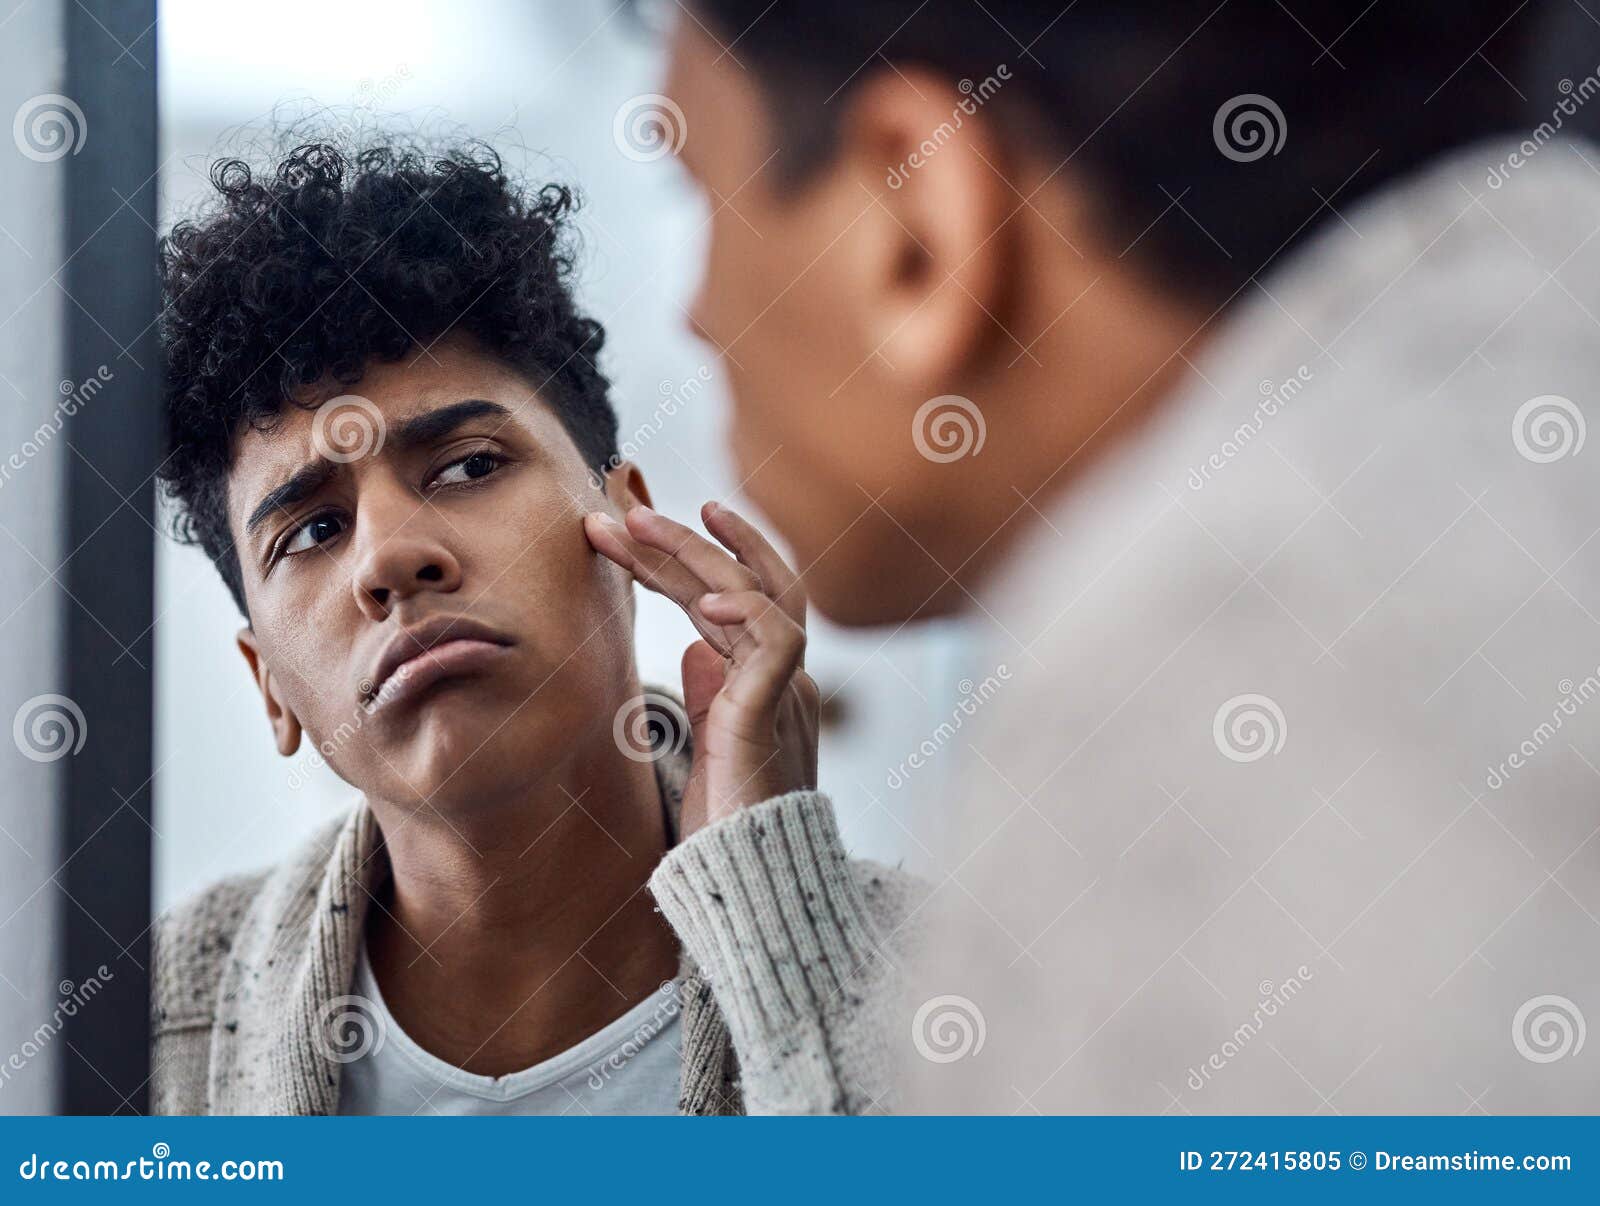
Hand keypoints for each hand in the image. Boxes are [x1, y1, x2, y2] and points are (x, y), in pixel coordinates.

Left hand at [584, 501, 818, 835]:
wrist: (750, 880)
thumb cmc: (728, 822)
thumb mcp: (710, 746)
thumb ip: (710, 693)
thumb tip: (694, 643)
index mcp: (761, 678)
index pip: (721, 600)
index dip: (677, 562)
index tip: (629, 529)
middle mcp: (779, 673)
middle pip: (740, 582)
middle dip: (681, 540)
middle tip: (624, 507)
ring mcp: (784, 687)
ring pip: (757, 591)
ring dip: (698, 553)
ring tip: (641, 523)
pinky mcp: (776, 711)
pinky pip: (778, 641)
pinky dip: (747, 610)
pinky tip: (704, 599)